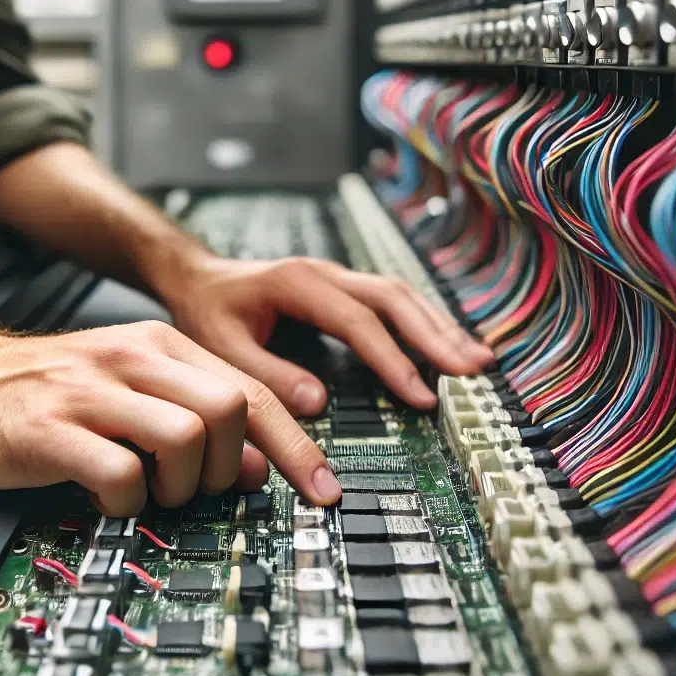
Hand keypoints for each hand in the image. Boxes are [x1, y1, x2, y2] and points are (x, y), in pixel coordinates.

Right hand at [0, 320, 341, 515]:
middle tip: (204, 490)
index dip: (298, 447)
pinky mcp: (52, 430)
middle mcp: (135, 360)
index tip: (324, 491)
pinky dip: (130, 503)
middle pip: (233, 410)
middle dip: (235, 467)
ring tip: (155, 493)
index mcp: (163, 348)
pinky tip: (111, 499)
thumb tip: (259, 468)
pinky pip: (121, 475)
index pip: (254, 392)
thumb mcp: (135, 391)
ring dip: (185, 486)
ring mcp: (94, 393)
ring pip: (188, 438)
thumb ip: (199, 419)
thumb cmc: (54, 392)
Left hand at [160, 255, 493, 417]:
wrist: (199, 277)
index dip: (393, 359)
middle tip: (472, 372)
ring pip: (402, 295)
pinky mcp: (345, 288)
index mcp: (298, 283)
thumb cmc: (209, 311)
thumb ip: (267, 373)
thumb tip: (318, 403)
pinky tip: (447, 343)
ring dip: (440, 327)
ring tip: (476, 360)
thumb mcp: (222, 347)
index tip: (422, 395)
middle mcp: (326, 273)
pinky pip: (395, 301)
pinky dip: (426, 322)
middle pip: (395, 298)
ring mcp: (339, 277)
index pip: (359, 321)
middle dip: (436, 336)